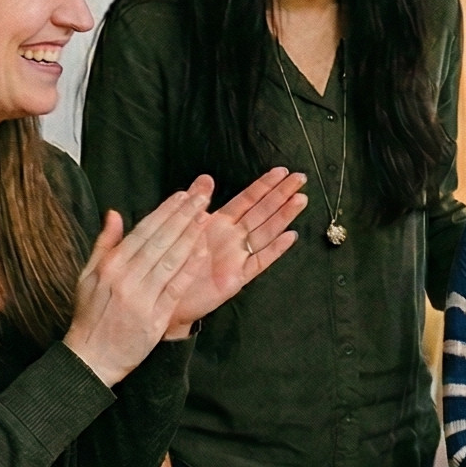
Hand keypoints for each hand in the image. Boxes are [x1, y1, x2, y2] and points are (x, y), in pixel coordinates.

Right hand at [62, 186, 210, 386]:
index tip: (182, 195)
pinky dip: (189, 268)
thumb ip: (104, 244)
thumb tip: (114, 213)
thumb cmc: (91, 315)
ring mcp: (141, 298)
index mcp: (110, 266)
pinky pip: (176, 287)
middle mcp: (126, 278)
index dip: (164, 212)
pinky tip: (202, 251)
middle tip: (202, 196)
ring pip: (170, 260)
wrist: (91, 357)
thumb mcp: (87, 276)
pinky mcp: (155, 317)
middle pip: (159, 241)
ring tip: (205, 216)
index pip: (143, 232)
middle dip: (182, 216)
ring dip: (190, 236)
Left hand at [167, 167, 308, 331]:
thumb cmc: (172, 261)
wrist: (165, 294)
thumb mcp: (182, 225)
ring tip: (300, 200)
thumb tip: (205, 177)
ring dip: (283, 216)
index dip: (264, 185)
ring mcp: (238, 256)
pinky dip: (275, 249)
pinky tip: (290, 237)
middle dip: (282, 194)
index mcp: (219, 223)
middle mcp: (233, 237)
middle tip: (300, 179)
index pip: (247, 199)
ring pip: (266, 232)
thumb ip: (195, 201)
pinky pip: (260, 261)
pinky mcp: (238, 277)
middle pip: (263, 212)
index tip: (281, 171)